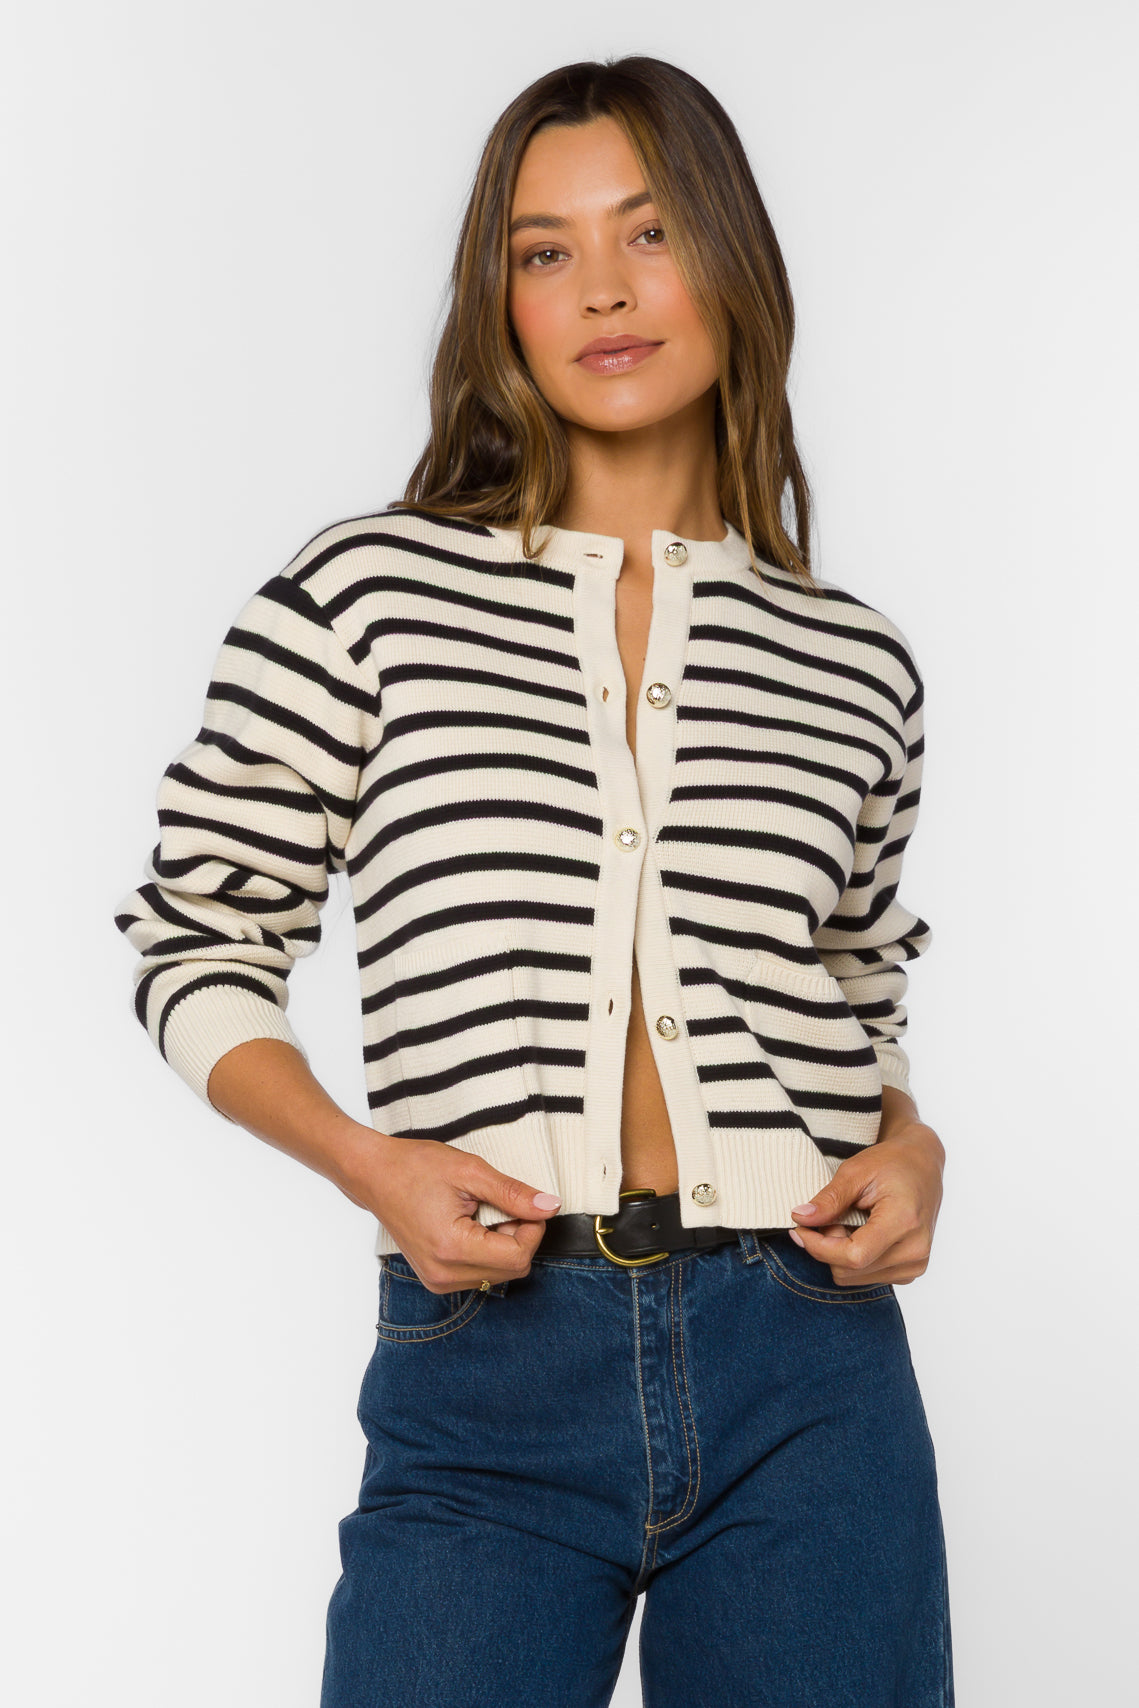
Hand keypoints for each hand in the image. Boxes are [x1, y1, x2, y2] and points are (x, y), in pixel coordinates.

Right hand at [336, 1128, 562, 1293]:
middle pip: (512, 1270)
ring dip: (504, 1245)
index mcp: (452, 1248)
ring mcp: (438, 1281)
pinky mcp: (436, 1279)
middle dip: (520, 1237)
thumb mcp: (470, 1171)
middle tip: (503, 1206)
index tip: (525, 1204)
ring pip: (499, 1274)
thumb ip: (513, 1193)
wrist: (374, 1175)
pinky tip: (473, 1227)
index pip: (518, 1256)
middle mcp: (444, 1274)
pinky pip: (480, 1274)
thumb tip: (550, 1206)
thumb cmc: (415, 1167)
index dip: (532, 1229)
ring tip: (482, 1214)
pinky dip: (488, 1252)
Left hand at [788, 1097, 945, 1286]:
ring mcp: (915, 1264)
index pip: (853, 1256)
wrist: (922, 1165)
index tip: (799, 1229)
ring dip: (839, 1254)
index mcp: (904, 1222)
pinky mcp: (910, 1271)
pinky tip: (861, 1233)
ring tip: (848, 1222)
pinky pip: (865, 1277)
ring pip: (853, 1277)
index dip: (818, 1247)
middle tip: (830, 1216)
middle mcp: (915, 1250)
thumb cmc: (892, 1163)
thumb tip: (800, 1218)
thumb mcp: (856, 1171)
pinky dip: (853, 1259)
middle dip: (827, 1247)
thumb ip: (829, 1199)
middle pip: (849, 1270)